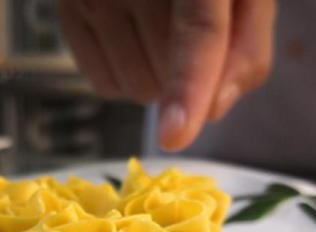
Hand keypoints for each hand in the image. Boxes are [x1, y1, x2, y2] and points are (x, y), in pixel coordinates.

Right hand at [57, 0, 276, 150]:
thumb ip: (248, 47)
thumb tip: (213, 110)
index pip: (197, 29)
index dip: (188, 85)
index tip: (175, 136)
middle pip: (167, 74)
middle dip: (187, 72)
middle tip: (187, 27)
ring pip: (135, 89)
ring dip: (157, 79)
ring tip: (160, 30)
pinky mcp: (66, 10)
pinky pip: (105, 85)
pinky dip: (127, 78)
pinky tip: (133, 40)